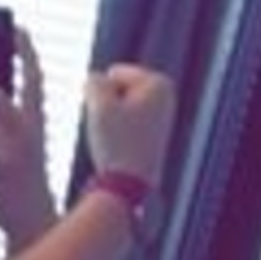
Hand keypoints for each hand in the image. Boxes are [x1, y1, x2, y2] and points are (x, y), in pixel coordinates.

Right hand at [84, 64, 175, 186]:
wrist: (129, 186)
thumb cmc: (117, 144)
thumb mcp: (99, 105)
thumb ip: (94, 81)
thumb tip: (95, 79)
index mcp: (159, 83)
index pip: (113, 74)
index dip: (104, 97)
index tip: (114, 121)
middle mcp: (166, 96)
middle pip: (117, 89)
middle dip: (107, 106)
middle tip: (114, 132)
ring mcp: (161, 116)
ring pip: (117, 107)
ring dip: (109, 121)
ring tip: (117, 142)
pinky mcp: (153, 134)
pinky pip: (122, 124)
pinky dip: (116, 133)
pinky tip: (120, 150)